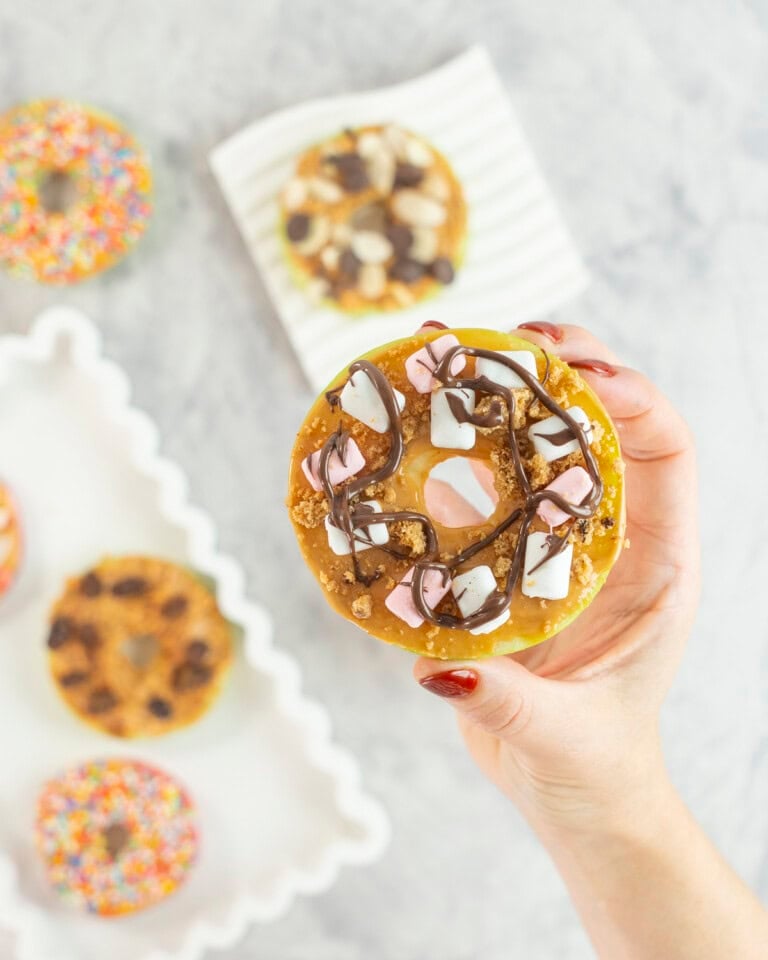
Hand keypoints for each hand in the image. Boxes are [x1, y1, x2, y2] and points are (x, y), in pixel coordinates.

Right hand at [414, 322, 699, 831]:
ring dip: (494, 393)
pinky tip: (406, 427)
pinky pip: (478, 490)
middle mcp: (606, 536)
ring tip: (445, 350)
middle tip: (505, 337)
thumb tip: (440, 668)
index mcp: (655, 562)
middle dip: (558, 368)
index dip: (631, 398)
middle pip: (597, 423)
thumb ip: (511, 702)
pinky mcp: (503, 560)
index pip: (664, 448)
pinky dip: (446, 454)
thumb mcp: (566, 737)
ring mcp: (551, 543)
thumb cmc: (595, 767)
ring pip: (533, 444)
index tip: (579, 377)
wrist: (574, 792)